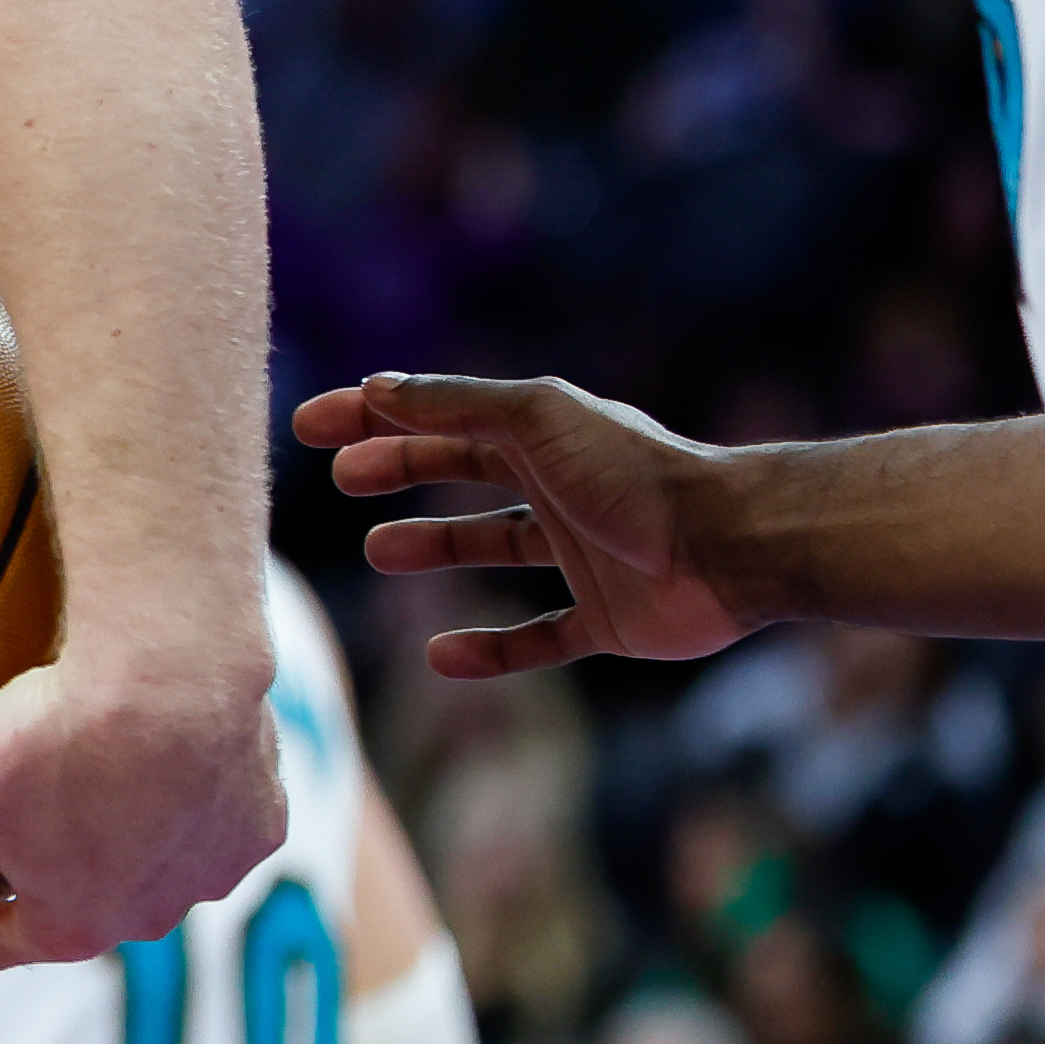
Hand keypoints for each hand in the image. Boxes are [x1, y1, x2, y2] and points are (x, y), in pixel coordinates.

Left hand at [0, 646, 284, 983]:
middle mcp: (153, 912)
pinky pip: (216, 819)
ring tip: (93, 818)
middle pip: (81, 911)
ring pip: (156, 867)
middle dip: (43, 901)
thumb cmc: (56, 741)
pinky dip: (189, 806)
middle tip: (7, 877)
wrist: (179, 677)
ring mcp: (212, 868)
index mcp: (75, 922)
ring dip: (124, 851)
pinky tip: (171, 773)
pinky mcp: (259, 815)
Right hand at [293, 370, 756, 675]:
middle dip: (400, 470)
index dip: (375, 417)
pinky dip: (492, 650)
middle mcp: (559, 487)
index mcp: (540, 433)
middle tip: (344, 483)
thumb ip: (454, 404)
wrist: (733, 545)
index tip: (311, 428)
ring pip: (494, 547)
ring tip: (377, 554)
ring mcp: (584, 555)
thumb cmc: (634, 471)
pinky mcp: (608, 621)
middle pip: (462, 473)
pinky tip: (442, 656)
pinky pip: (539, 637)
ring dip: (436, 548)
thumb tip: (376, 387)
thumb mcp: (532, 418)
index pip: (441, 415)